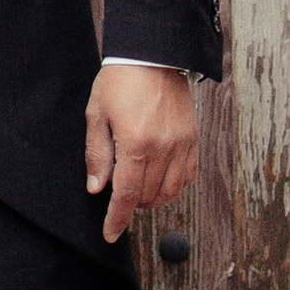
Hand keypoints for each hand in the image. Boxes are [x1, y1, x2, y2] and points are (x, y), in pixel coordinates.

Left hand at [85, 64, 196, 244]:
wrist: (153, 55)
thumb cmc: (120, 81)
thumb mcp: (96, 115)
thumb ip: (97, 154)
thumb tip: (97, 187)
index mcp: (136, 143)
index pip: (127, 195)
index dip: (118, 218)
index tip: (110, 234)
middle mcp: (164, 148)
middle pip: (149, 196)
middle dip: (131, 205)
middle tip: (117, 196)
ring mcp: (182, 144)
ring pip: (170, 191)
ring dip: (152, 199)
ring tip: (136, 189)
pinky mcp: (193, 139)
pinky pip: (187, 176)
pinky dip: (172, 186)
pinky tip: (158, 179)